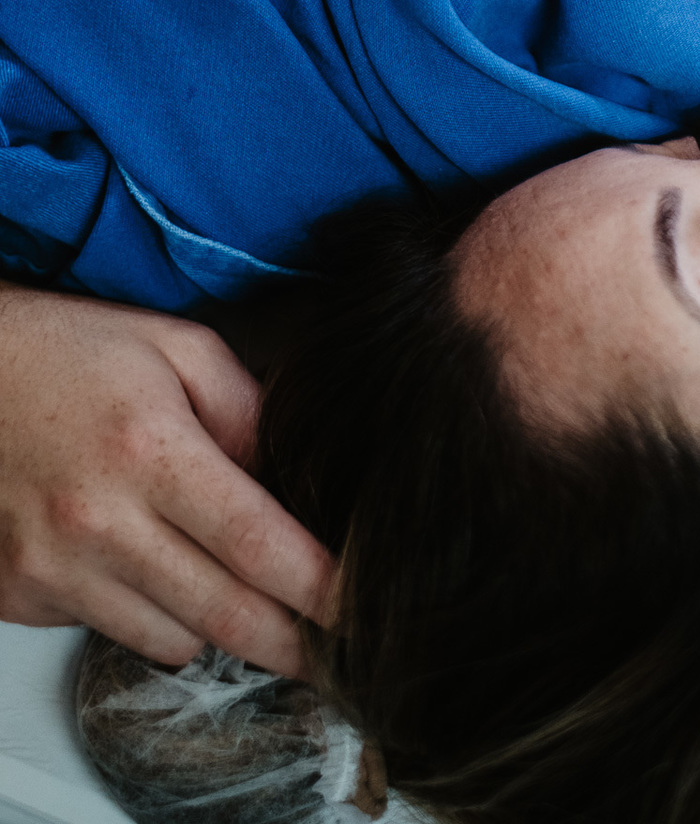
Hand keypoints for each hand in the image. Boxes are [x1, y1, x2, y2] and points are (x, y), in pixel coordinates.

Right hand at [0, 282, 333, 674]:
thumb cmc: (67, 352)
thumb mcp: (176, 347)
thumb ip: (247, 408)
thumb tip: (295, 473)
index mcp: (150, 452)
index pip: (258, 544)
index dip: (322, 589)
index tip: (363, 610)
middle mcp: (98, 524)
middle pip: (226, 617)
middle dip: (294, 645)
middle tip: (337, 653)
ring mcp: (53, 571)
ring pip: (174, 640)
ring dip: (218, 622)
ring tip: (223, 572)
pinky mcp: (20, 598)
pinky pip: (114, 632)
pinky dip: (148, 611)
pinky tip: (142, 558)